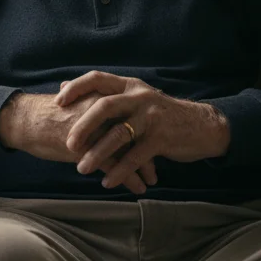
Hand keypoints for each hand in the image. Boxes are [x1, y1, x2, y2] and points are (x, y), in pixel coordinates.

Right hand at [0, 86, 158, 183]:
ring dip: (142, 166)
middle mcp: (102, 111)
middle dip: (149, 149)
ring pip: (128, 149)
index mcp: (101, 97)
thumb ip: (95, 109)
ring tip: (151, 180)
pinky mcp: (85, 147)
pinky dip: (128, 177)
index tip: (155, 143)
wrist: (26, 120)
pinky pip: (113, 163)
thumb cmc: (49, 115)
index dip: (145, 130)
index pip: (131, 114)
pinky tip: (138, 188)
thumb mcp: (76, 104)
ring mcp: (95, 129)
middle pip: (135, 131)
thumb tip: (108, 116)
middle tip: (158, 164)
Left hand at [57, 71, 229, 193]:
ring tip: (82, 169)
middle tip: (68, 144)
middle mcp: (139, 97)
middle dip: (83, 127)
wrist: (201, 127)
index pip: (98, 78)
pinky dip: (120, 171)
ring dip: (98, 154)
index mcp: (129, 86)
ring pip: (118, 135)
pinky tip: (108, 182)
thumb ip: (105, 95)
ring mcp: (151, 117)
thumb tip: (63, 87)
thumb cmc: (159, 115)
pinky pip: (135, 157)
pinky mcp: (161, 138)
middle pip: (104, 107)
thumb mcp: (135, 99)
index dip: (76, 88)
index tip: (59, 102)